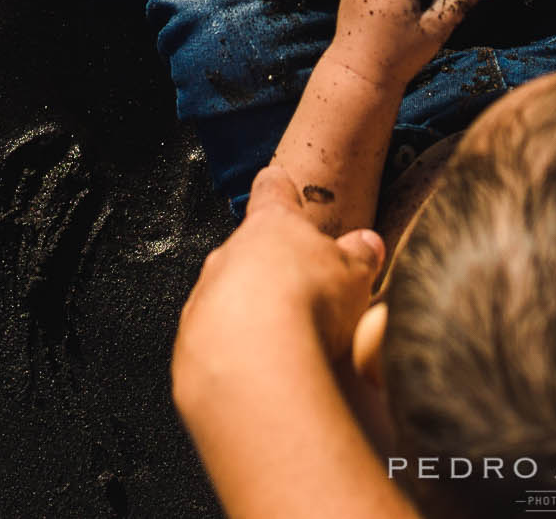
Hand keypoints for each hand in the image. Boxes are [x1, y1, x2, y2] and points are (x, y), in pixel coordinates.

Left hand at [172, 167, 384, 413]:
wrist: (258, 365)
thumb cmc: (309, 304)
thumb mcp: (355, 272)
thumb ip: (359, 254)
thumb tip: (367, 244)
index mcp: (270, 225)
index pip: (271, 190)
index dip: (279, 189)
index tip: (279, 185)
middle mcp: (228, 255)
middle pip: (248, 251)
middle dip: (271, 268)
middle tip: (303, 292)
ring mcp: (204, 298)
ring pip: (227, 297)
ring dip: (251, 314)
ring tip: (286, 341)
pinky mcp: (189, 344)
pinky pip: (213, 342)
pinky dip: (235, 352)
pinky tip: (262, 369)